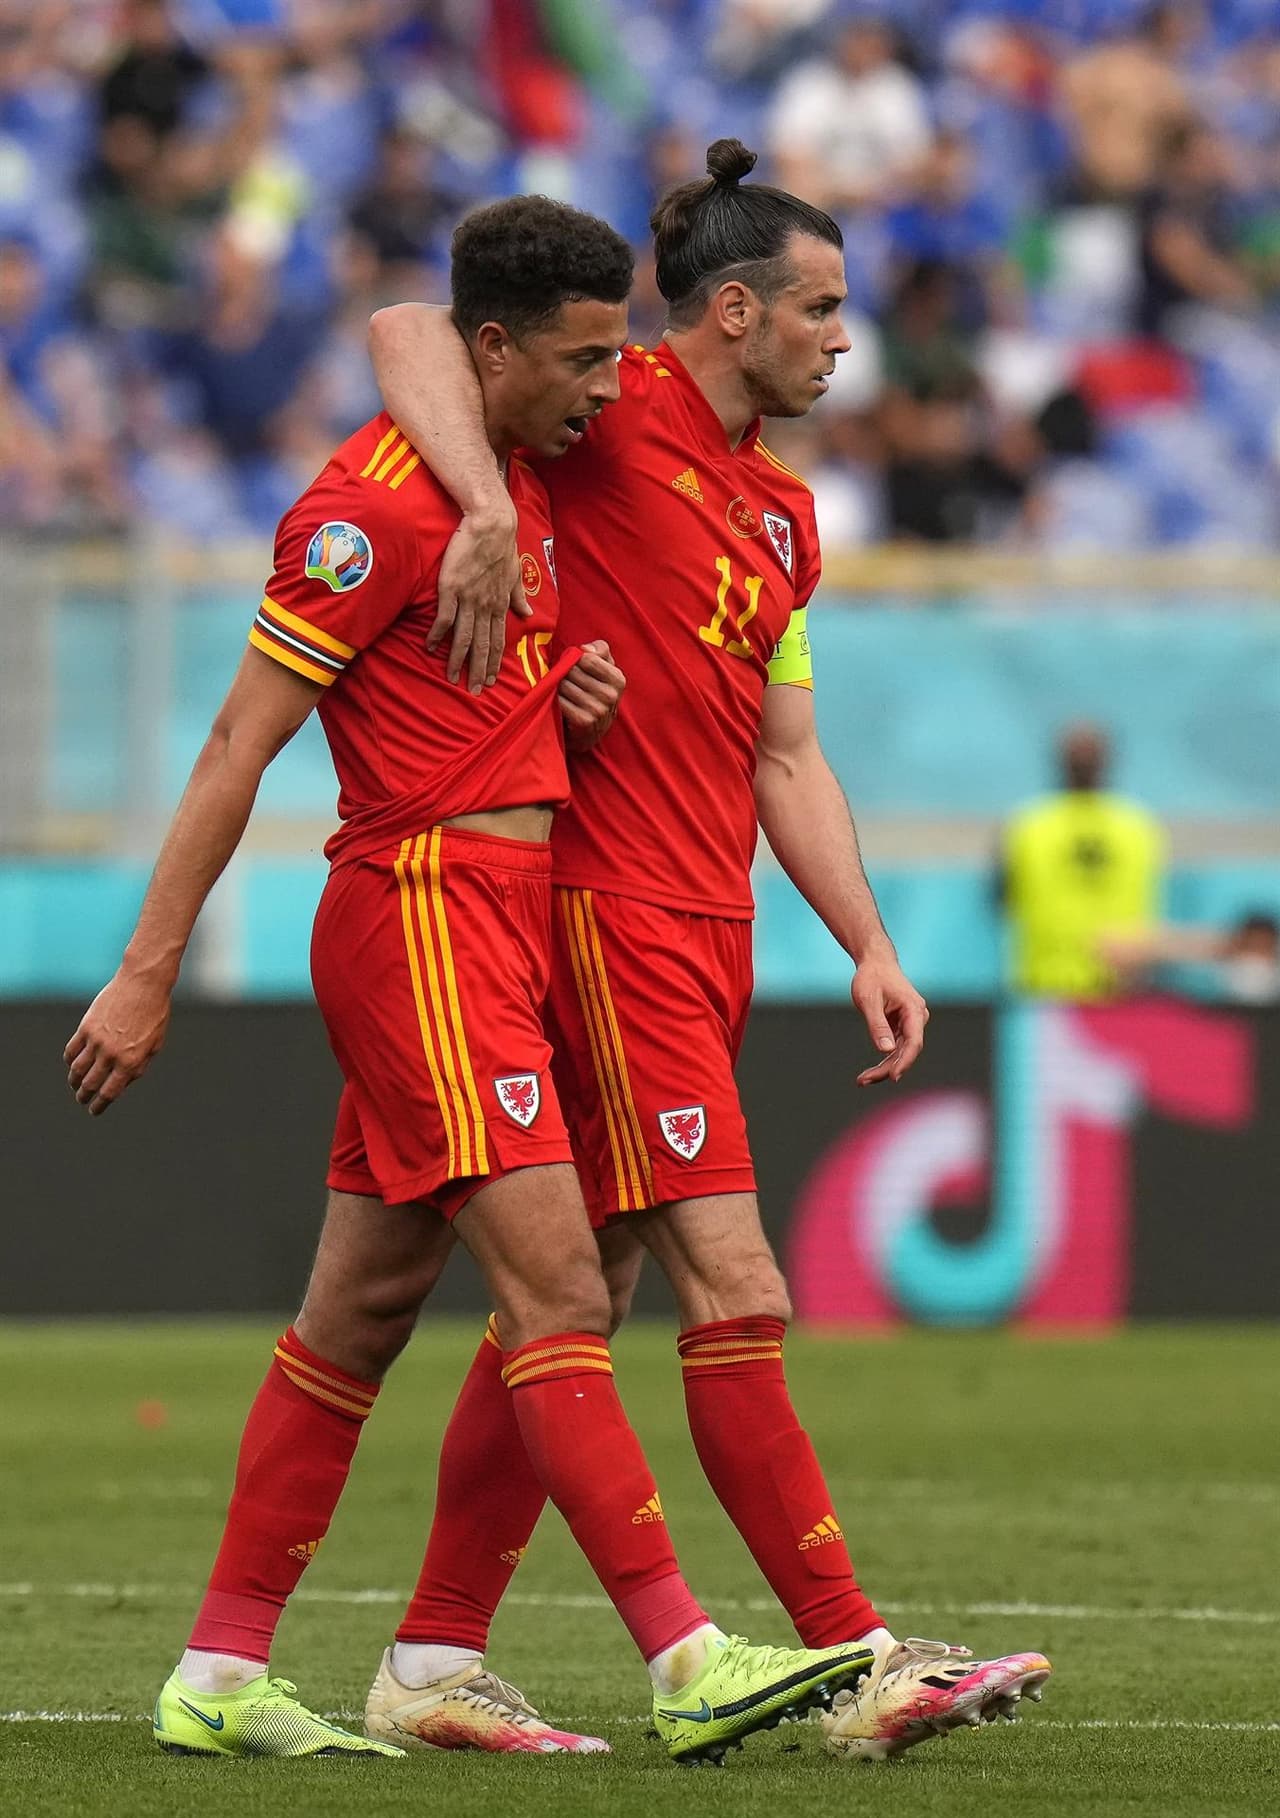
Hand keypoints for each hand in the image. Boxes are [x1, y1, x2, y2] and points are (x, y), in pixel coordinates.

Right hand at [63, 966, 172, 1115]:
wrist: (143, 984)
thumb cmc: (154, 1014)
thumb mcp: (155, 1044)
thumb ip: (139, 1065)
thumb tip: (122, 1083)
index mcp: (131, 1062)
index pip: (110, 1092)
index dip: (100, 1105)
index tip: (95, 1110)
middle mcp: (111, 1054)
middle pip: (90, 1084)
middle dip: (84, 1096)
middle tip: (82, 1100)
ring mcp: (96, 1041)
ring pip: (77, 1069)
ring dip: (74, 1081)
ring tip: (75, 1085)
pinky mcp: (86, 1027)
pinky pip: (72, 1050)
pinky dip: (69, 1061)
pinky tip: (72, 1065)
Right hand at [428, 504, 531, 692]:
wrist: (491, 523)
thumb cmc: (503, 546)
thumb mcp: (515, 574)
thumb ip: (519, 596)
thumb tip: (527, 614)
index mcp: (500, 604)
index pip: (498, 640)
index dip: (493, 663)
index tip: (491, 681)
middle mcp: (486, 606)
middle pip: (482, 645)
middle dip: (478, 671)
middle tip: (474, 691)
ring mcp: (468, 598)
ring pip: (464, 636)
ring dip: (458, 660)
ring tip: (452, 677)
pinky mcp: (451, 587)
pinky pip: (444, 617)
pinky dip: (438, 634)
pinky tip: (430, 647)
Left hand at [558, 639, 624, 750]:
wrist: (593, 730)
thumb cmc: (596, 691)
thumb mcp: (605, 667)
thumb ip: (600, 650)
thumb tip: (585, 649)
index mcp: (618, 678)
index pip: (588, 658)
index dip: (575, 659)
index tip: (575, 666)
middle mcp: (611, 695)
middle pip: (573, 671)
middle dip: (565, 673)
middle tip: (567, 681)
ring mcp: (598, 710)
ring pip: (564, 685)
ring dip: (559, 687)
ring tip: (565, 693)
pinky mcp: (584, 722)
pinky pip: (560, 701)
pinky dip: (556, 701)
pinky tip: (562, 705)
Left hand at [851, 950, 928, 1085]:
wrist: (875, 962)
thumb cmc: (872, 977)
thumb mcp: (869, 1000)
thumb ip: (877, 1024)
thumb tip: (885, 1050)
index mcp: (914, 1010)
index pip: (914, 1041)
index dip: (905, 1061)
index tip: (893, 1077)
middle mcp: (917, 1018)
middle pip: (907, 1051)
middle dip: (887, 1069)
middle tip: (864, 1081)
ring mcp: (911, 1024)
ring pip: (900, 1052)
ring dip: (884, 1068)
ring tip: (862, 1081)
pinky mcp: (902, 1027)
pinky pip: (895, 1048)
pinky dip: (884, 1060)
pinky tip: (869, 1074)